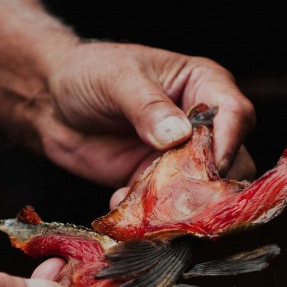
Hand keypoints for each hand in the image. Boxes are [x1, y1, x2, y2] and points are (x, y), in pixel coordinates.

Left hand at [34, 42, 256, 200]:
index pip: (235, 114)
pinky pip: (167, 207)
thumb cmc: (88, 73)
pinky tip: (118, 200)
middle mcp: (200, 124)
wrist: (51, 102)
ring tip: (148, 205)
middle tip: (183, 196)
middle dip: (210, 183)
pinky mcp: (156, 183)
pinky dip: (148, 213)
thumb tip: (178, 135)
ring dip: (179, 204)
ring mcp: (180, 157)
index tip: (212, 164)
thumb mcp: (116, 79)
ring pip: (203, 191)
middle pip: (232, 161)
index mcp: (203, 84)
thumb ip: (147, 106)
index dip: (229, 141)